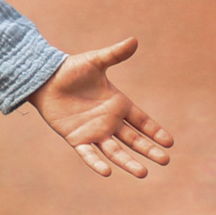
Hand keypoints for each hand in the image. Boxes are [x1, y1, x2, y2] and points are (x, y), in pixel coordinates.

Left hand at [28, 38, 173, 178]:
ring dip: (129, 162)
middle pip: (133, 140)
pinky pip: (89, 154)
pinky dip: (97, 163)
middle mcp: (109, 121)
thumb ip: (115, 54)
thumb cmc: (71, 69)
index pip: (141, 121)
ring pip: (115, 151)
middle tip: (165, 161)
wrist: (45, 79)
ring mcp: (94, 132)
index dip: (155, 131)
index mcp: (118, 104)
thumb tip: (134, 40)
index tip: (169, 142)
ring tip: (143, 174)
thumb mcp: (96, 61)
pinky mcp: (77, 139)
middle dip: (149, 150)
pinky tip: (107, 173)